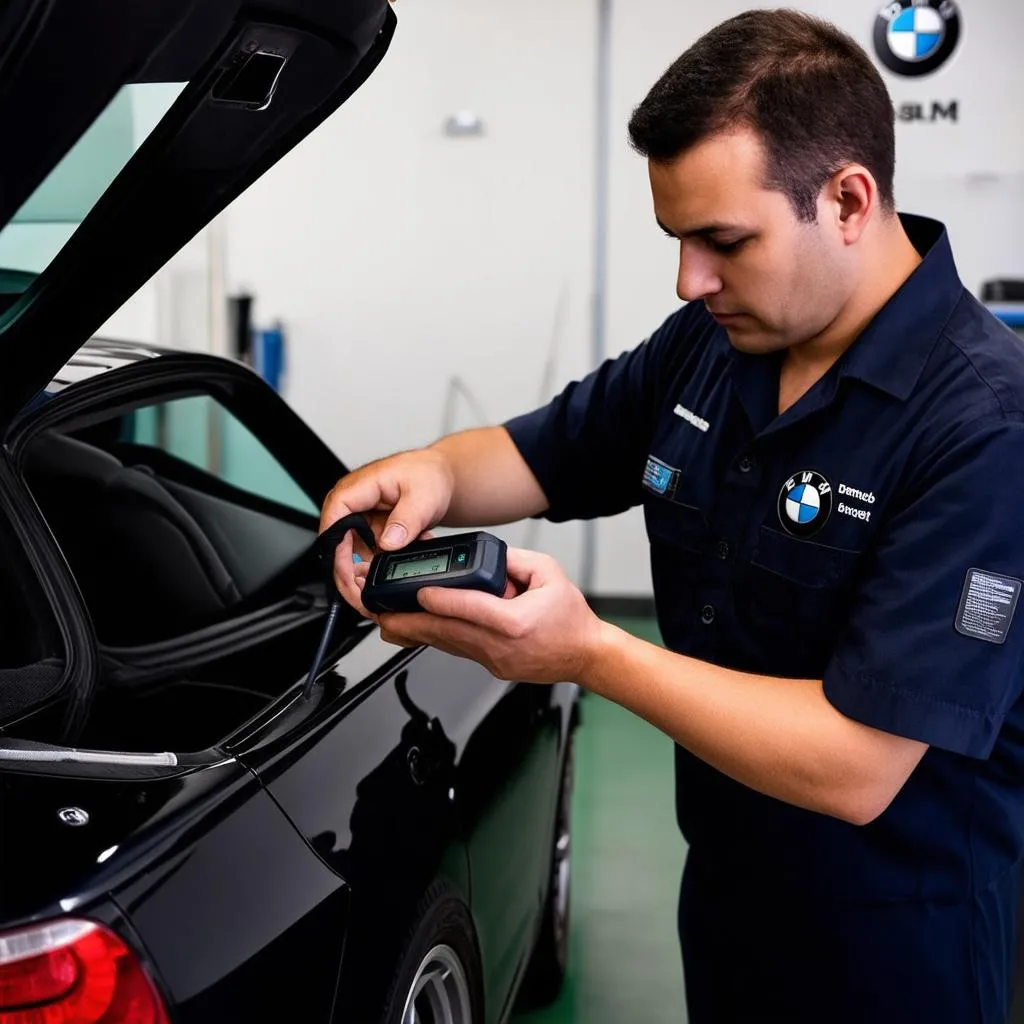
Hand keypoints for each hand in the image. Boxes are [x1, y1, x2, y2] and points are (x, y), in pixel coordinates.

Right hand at [319, 449, 454, 616]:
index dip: (335, 551)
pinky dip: (380, 564)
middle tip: (362, 596)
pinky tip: (395, 567)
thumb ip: (406, 520)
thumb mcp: (423, 496)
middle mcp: (353, 503)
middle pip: (337, 544)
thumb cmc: (428, 475)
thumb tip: (388, 543)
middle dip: (348, 573)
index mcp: (358, 488)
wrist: (440, 475)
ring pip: (350, 553)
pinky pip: (367, 553)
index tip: (347, 574)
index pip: (333, 521)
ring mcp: (360, 517)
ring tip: (385, 582)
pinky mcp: (369, 529)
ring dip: (367, 571)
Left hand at [376, 548, 603, 683]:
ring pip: (446, 644)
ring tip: (388, 621)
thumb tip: (486, 554)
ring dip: (415, 633)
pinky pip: (457, 650)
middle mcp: (500, 645)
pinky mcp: (490, 666)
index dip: (442, 600)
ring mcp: (493, 660)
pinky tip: (417, 630)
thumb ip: (515, 559)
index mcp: (515, 622)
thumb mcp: (549, 573)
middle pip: (447, 632)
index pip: (471, 609)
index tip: (420, 590)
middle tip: (383, 612)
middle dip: (411, 622)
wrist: (586, 655)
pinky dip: (434, 638)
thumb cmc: (571, 619)